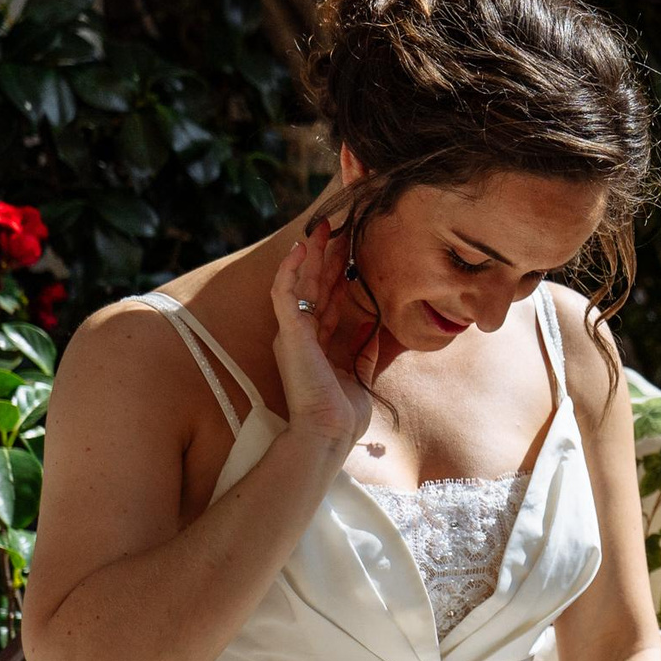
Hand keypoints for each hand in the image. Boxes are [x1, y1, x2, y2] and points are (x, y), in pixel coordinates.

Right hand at [269, 216, 382, 450]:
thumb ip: (365, 352)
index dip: (338, 276)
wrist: (329, 432)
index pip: (329, 302)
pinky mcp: (289, 333)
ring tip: (321, 227)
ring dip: (311, 254)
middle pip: (315, 286)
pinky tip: (301, 248)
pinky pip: (284, 293)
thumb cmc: (342, 414)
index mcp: (317, 345)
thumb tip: (376, 330)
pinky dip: (290, 270)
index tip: (351, 252)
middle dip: (325, 256)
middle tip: (336, 228)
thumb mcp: (360, 376)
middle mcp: (301, 335)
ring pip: (300, 283)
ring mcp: (293, 333)